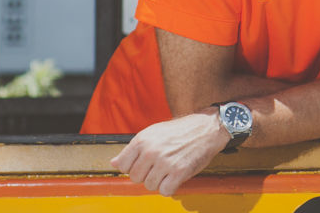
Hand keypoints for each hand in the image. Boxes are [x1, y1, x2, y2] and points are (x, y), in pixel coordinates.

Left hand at [111, 110, 229, 195]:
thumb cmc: (180, 130)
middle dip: (146, 175)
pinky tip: (175, 176)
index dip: (133, 167)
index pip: (122, 166)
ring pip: (150, 186)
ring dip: (159, 181)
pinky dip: (170, 187)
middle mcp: (151, 151)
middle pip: (135, 178)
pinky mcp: (179, 172)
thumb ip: (133, 149)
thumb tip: (113, 163)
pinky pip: (165, 191)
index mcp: (142, 140)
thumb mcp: (153, 132)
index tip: (143, 164)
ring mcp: (164, 162)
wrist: (206, 128)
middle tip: (159, 166)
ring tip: (169, 169)